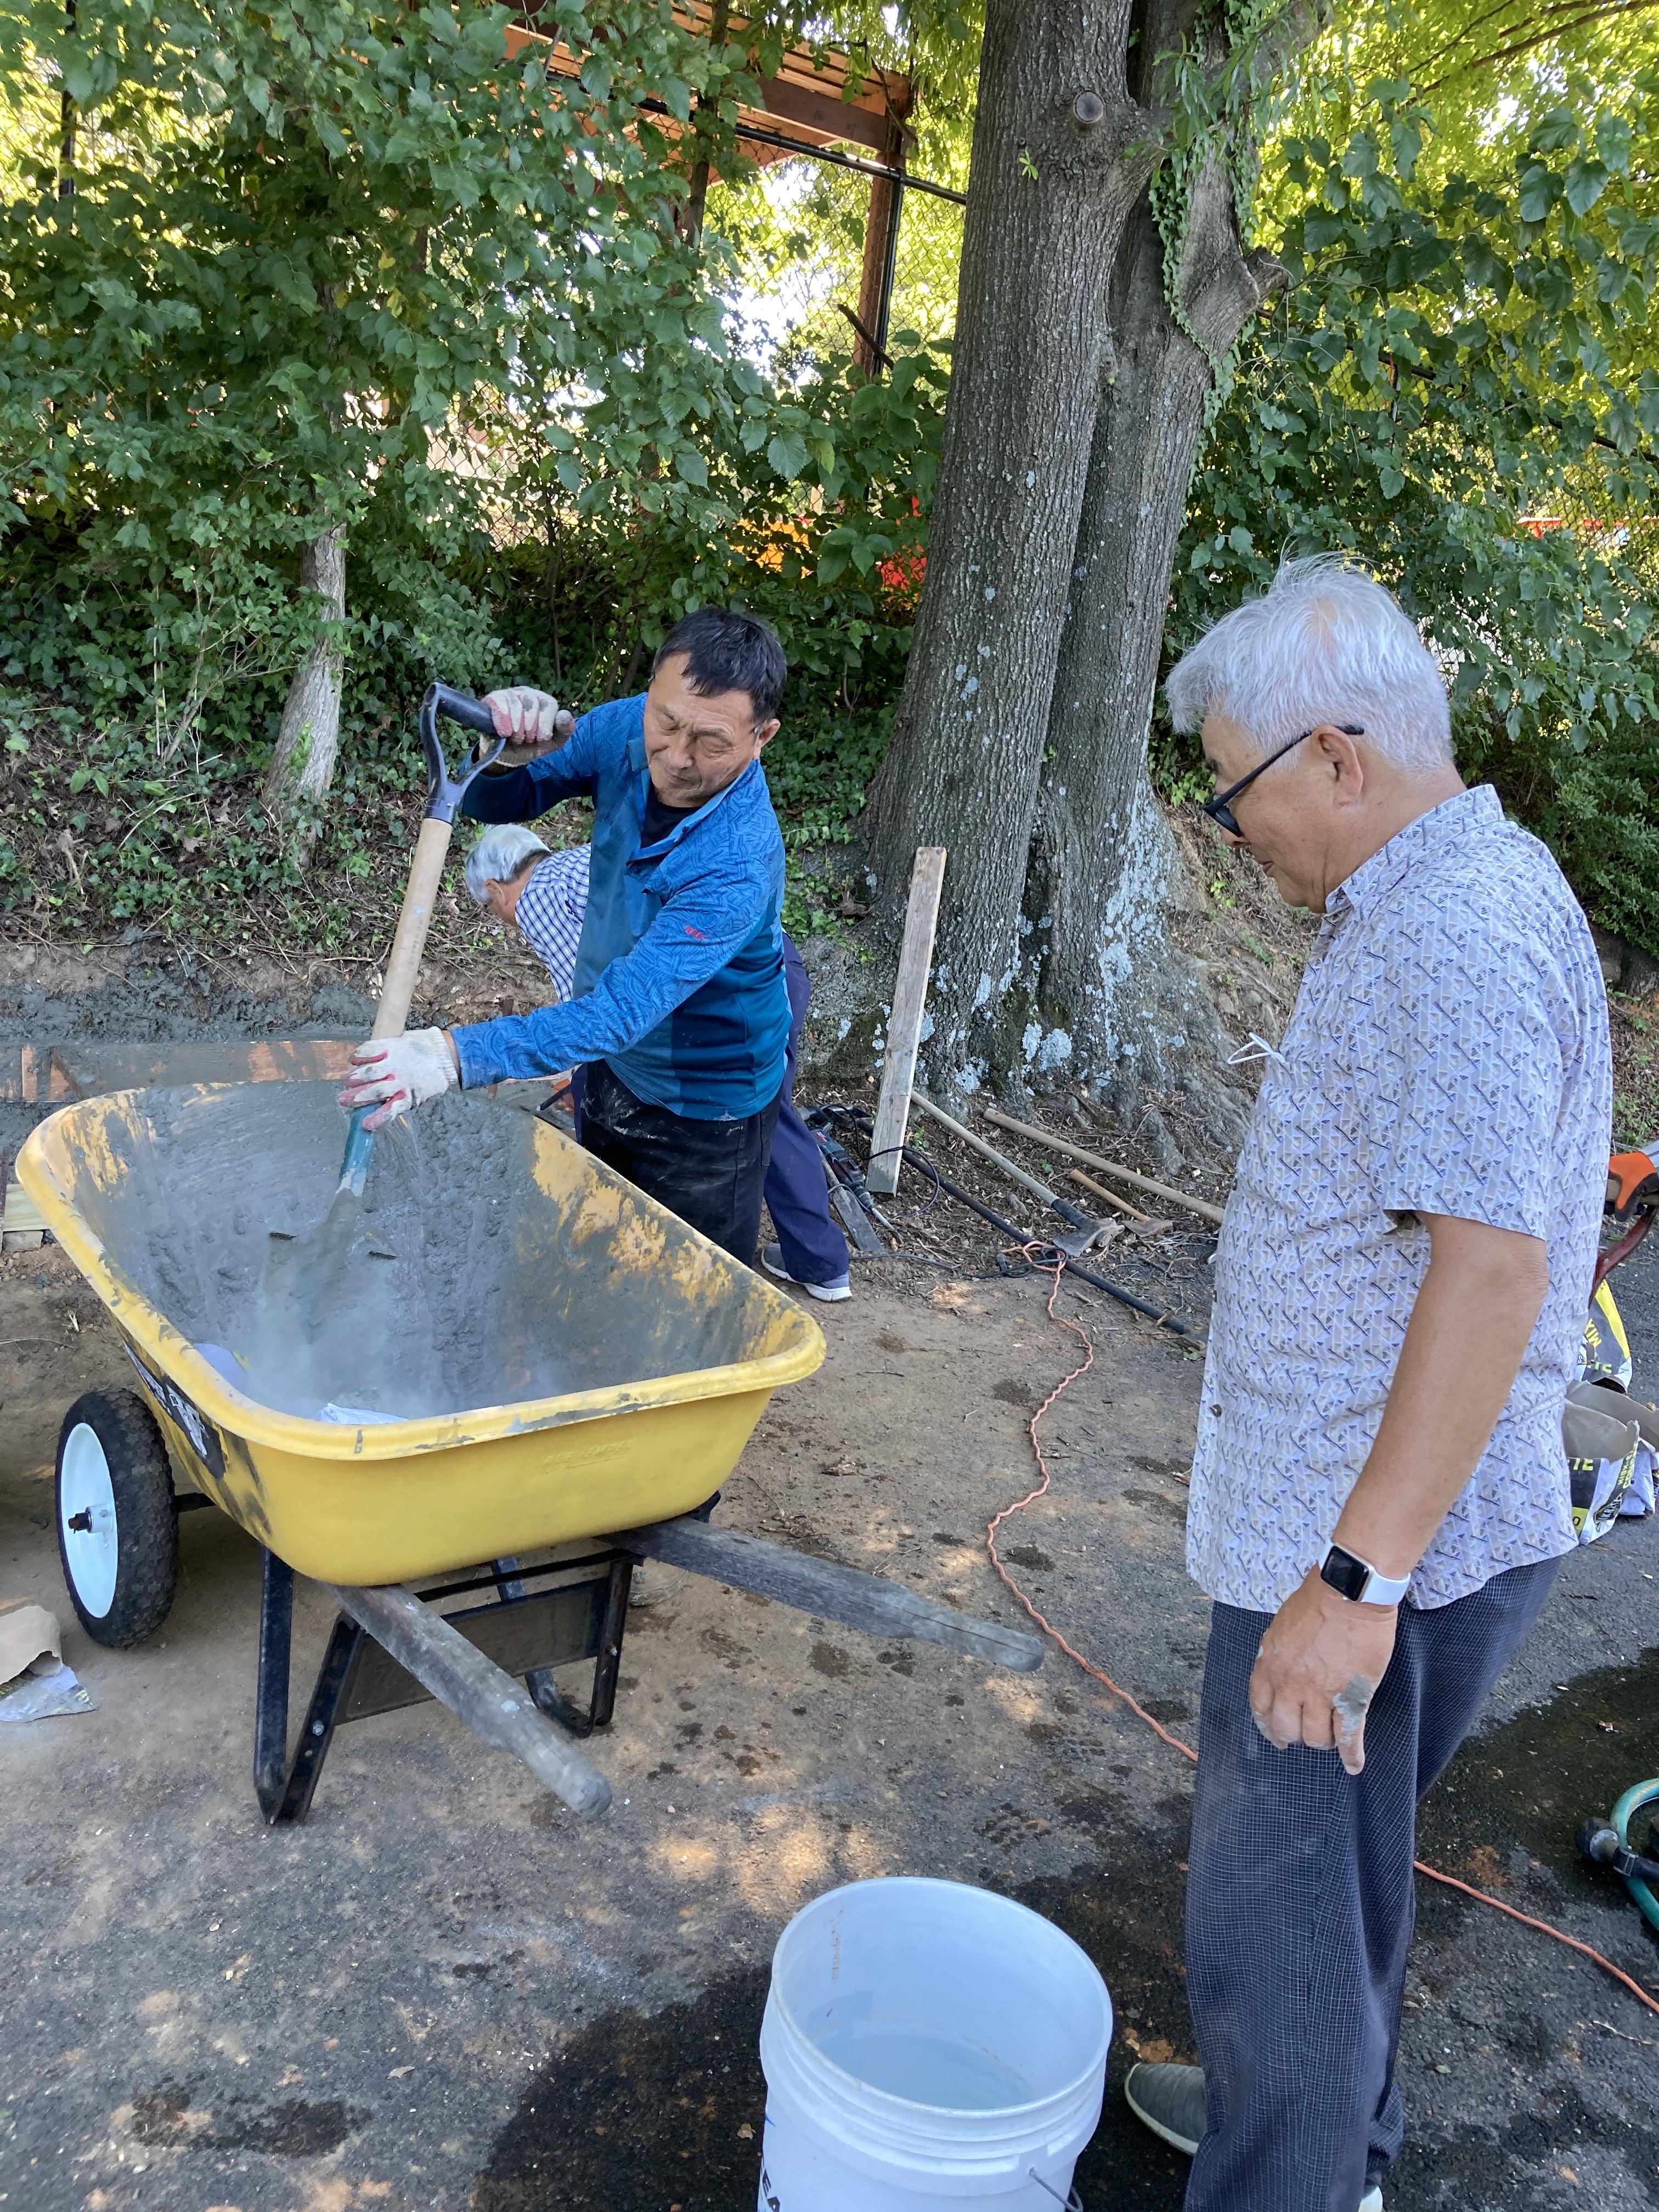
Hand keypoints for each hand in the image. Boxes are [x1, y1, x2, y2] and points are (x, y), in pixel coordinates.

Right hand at [338, 1029, 459, 1131]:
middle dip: (356, 1097)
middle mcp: (400, 1081)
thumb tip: (377, 1111)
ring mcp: (395, 1063)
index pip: (390, 1111)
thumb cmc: (429, 1078)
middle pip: (375, 1092)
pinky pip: (371, 1050)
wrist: (443, 1054)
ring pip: (371, 1073)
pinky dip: (359, 1056)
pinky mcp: (392, 1047)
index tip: (365, 1124)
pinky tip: (353, 1060)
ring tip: (349, 1080)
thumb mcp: (419, 1096)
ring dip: (356, 1077)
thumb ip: (401, 1102)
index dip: (377, 1118)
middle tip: (343, 1100)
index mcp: (408, 1097)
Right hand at [483, 687, 574, 745]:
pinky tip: (504, 732)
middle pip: (532, 702)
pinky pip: (499, 702)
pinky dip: (503, 720)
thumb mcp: (552, 743)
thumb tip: (565, 715)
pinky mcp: (494, 698)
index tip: (541, 739)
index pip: (549, 704)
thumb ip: (564, 730)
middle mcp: (528, 693)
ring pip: (516, 702)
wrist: (507, 755)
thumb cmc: (531, 745)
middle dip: (530, 727)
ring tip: (515, 737)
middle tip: (526, 740)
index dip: (545, 723)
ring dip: (517, 726)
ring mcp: (510, 694)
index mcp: (544, 701)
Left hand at [1248, 1570, 1397, 1775]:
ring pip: (1316, 1738)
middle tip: (1305, 1734)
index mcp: (1270, 1665)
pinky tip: (1353, 1764)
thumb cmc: (1316, 1601)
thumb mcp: (1280, 1627)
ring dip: (1323, 1742)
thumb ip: (1275, 1655)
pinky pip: (1349, 1736)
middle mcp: (1289, 1685)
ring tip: (1331, 1738)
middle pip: (1286, 1729)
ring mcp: (1320, 1694)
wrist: (1348, 1593)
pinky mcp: (1351, 1699)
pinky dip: (1352, 1755)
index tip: (1274, 1734)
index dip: (1267, 1725)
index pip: (1260, 1708)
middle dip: (1294, 1735)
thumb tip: (1277, 1672)